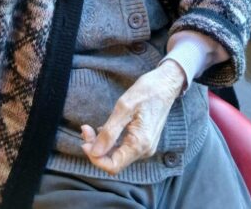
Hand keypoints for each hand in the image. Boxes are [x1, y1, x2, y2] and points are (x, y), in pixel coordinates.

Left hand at [81, 59, 184, 174]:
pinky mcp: (144, 140)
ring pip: (118, 155)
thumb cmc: (147, 91)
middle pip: (114, 161)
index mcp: (140, 144)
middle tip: (85, 129)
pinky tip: (103, 130)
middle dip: (96, 149)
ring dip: (102, 145)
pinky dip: (111, 142)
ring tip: (90, 129)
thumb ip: (109, 132)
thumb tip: (94, 151)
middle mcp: (144, 150)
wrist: (166, 84)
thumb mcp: (124, 107)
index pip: (113, 166)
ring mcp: (145, 146)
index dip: (95, 157)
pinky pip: (124, 148)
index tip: (84, 140)